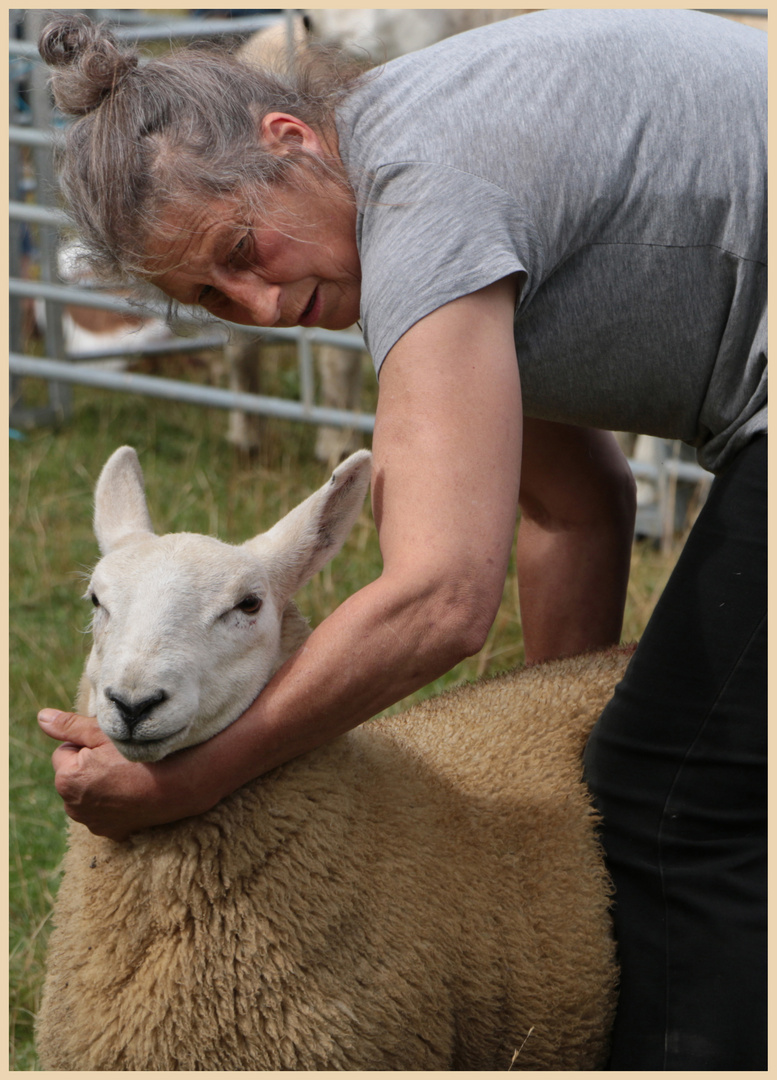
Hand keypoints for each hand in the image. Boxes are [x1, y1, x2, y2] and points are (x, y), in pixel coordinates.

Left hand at [37, 709, 223, 840]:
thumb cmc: (141, 754)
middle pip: (74, 775)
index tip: (110, 744)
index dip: (87, 744)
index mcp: (67, 780)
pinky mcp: (111, 831)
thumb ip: (70, 726)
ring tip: (127, 774)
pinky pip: (104, 811)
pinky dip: (113, 802)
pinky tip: (132, 792)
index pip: (65, 751)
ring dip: (100, 784)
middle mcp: (73, 807)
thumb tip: (41, 717)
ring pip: (88, 793)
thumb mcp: (104, 733)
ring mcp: (93, 822)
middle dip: (89, 766)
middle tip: (119, 758)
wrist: (178, 785)